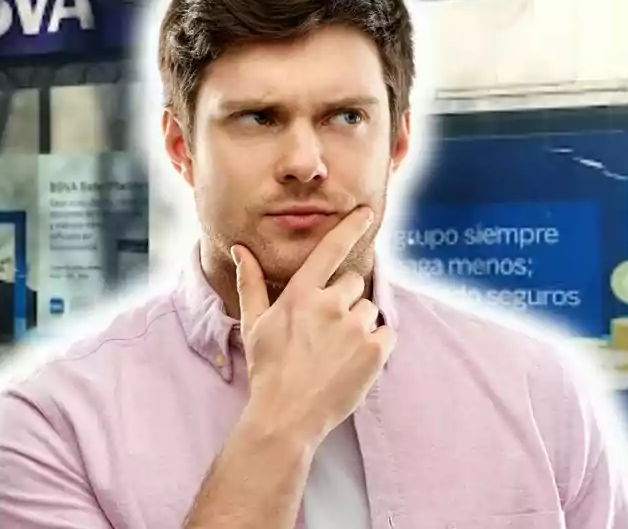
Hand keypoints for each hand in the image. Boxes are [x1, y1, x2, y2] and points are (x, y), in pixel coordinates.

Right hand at [231, 206, 396, 448]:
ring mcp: (354, 327)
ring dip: (359, 323)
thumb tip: (240, 249)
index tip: (366, 212)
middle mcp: (329, 305)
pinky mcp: (375, 351)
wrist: (286, 416)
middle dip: (345, 299)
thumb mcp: (253, 324)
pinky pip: (387, 332)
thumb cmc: (267, 369)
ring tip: (337, 350)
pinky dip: (377, 344)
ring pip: (369, 308)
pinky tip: (355, 360)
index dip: (350, 227)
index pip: (330, 250)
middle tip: (327, 328)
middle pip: (353, 282)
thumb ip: (251, 282)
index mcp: (300, 294)